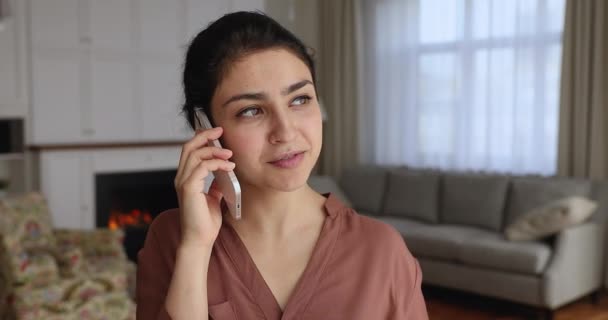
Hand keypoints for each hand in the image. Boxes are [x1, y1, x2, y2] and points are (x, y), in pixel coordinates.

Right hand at [174, 127, 234, 247]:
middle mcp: (181, 178)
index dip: (201, 138)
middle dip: (205, 136)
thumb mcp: (214, 197)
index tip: (217, 133)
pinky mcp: (189, 189)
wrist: (200, 240)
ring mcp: (183, 183)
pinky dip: (216, 163)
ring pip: (194, 154)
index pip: (189, 151)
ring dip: (214, 150)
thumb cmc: (205, 222)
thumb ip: (216, 184)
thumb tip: (224, 172)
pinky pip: (202, 167)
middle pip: (189, 147)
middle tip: (221, 131)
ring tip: (229, 154)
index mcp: (186, 178)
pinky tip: (228, 167)